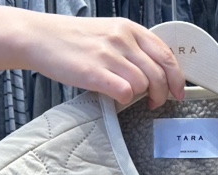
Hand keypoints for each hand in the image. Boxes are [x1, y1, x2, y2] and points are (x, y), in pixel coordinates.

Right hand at [26, 16, 184, 108]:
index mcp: (129, 28)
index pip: (165, 55)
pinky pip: (125, 93)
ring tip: (130, 97)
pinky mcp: (95, 72)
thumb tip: (155, 72)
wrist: (40, 37)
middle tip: (155, 103)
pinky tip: (116, 97)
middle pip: (159, 74)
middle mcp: (122, 39)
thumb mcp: (109, 33)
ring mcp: (109, 55)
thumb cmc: (73, 40)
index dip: (176, 78)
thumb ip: (132, 49)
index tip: (178, 92)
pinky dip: (125, 99)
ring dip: (141, 96)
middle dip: (162, 94)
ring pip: (143, 84)